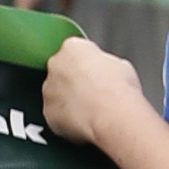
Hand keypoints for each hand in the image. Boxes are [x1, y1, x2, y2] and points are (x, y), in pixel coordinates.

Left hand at [40, 33, 149, 147]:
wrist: (112, 115)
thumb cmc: (119, 90)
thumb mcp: (120, 64)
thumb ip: (103, 62)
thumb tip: (105, 70)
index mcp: (73, 48)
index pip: (75, 51)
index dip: (88, 64)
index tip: (97, 72)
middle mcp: (55, 66)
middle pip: (62, 72)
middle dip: (75, 81)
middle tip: (95, 91)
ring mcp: (48, 90)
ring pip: (56, 94)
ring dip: (69, 100)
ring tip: (92, 108)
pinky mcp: (47, 112)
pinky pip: (56, 114)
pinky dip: (66, 118)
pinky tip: (84, 120)